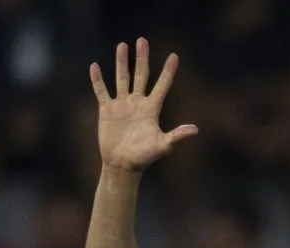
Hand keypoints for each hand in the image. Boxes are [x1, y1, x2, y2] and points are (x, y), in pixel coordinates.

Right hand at [90, 38, 197, 172]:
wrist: (122, 165)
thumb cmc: (144, 157)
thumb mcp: (162, 145)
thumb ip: (176, 136)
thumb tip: (195, 130)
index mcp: (152, 109)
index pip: (162, 85)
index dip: (168, 72)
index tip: (175, 55)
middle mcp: (137, 103)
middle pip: (141, 75)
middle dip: (142, 58)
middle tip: (143, 40)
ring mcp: (122, 105)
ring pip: (122, 78)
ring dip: (121, 62)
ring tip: (122, 45)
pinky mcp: (106, 110)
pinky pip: (101, 91)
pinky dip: (98, 80)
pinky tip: (95, 66)